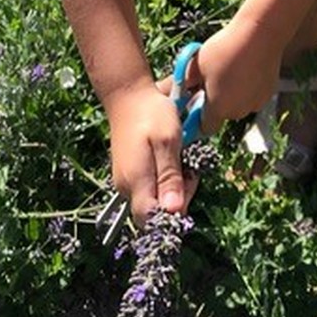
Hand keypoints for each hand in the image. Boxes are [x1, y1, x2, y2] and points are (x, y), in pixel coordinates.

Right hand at [107, 83, 197, 224]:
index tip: (188, 186)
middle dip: (178, 198)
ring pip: (154, 200)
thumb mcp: (168, 142)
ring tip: (182, 159)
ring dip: (173, 187)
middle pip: (155, 212)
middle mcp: (127, 187)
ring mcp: (126, 181)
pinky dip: (165, 179)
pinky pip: (150, 187)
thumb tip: (174, 211)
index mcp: (135, 182)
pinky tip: (172, 159)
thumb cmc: (151, 114)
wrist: (129, 96)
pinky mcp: (130, 173)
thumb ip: (170, 177)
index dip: (174, 213)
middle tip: (189, 168)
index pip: (153, 220)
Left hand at [180, 19, 282, 134]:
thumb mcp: (195, 66)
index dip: (196, 118)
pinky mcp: (268, 92)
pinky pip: (252, 95)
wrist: (259, 34)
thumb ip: (180, 84)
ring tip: (226, 70)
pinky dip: (246, 87)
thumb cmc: (224, 49)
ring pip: (237, 104)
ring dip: (230, 94)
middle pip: (221, 114)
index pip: (204, 127)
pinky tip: (242, 69)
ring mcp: (256, 103)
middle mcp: (239, 112)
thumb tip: (165, 91)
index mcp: (219, 109)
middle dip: (213, 102)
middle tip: (208, 80)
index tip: (192, 105)